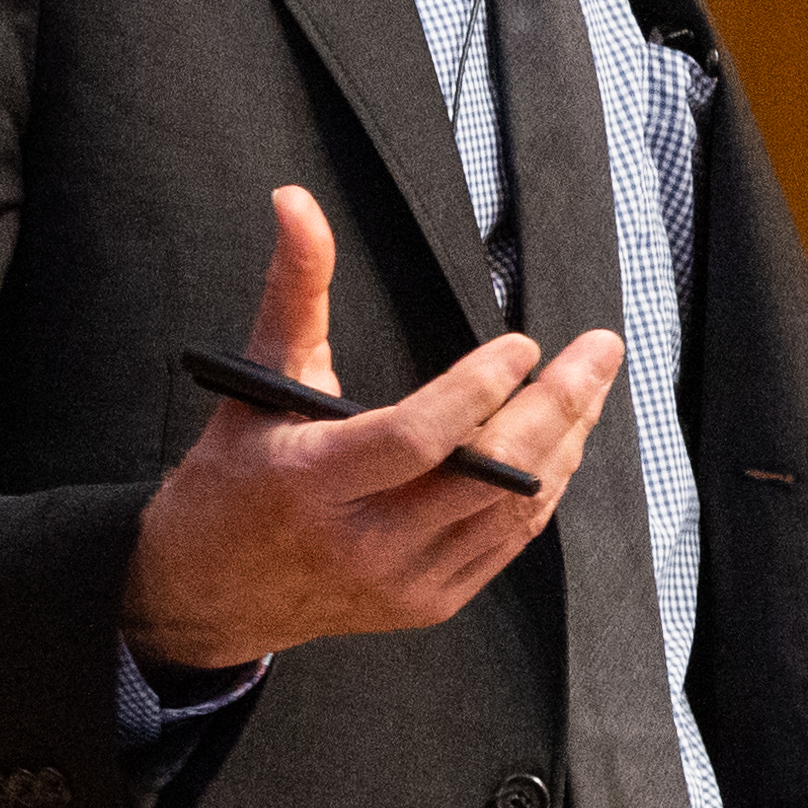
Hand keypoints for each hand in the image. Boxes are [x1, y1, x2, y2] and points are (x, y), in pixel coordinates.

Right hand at [121, 188, 617, 673]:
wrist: (209, 596)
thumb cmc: (231, 483)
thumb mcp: (254, 381)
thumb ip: (293, 290)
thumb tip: (297, 204)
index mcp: (314, 482)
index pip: (418, 438)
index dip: (479, 391)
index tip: (521, 345)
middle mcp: (364, 541)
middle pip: (489, 474)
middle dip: (559, 406)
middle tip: (598, 351)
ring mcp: (403, 581)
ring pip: (512, 509)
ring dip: (563, 443)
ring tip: (589, 386)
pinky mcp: (427, 603)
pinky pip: (506, 542)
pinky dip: (540, 488)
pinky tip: (559, 443)